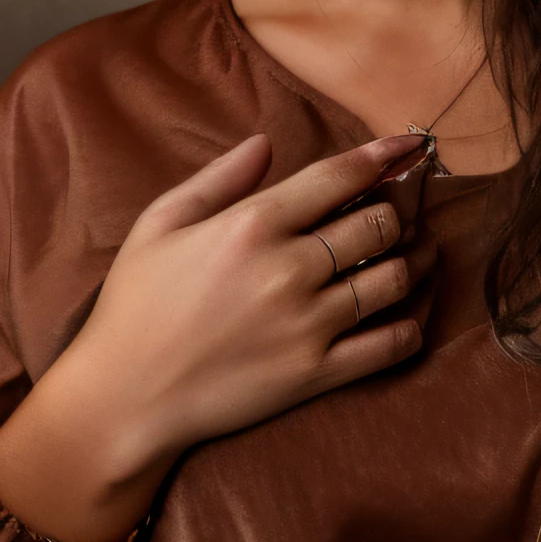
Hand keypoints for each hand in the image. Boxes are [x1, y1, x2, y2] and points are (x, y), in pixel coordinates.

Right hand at [0, 131, 433, 541]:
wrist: (124, 398)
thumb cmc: (135, 306)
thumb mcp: (160, 224)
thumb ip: (218, 178)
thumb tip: (266, 143)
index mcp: (252, 224)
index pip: (340, 177)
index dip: (383, 156)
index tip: (407, 147)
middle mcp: (288, 269)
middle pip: (379, 224)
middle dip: (395, 212)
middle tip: (396, 213)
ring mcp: (307, 324)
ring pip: (395, 280)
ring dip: (414, 263)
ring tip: (417, 256)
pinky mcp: (316, 373)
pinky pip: (391, 344)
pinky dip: (410, 326)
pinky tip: (406, 315)